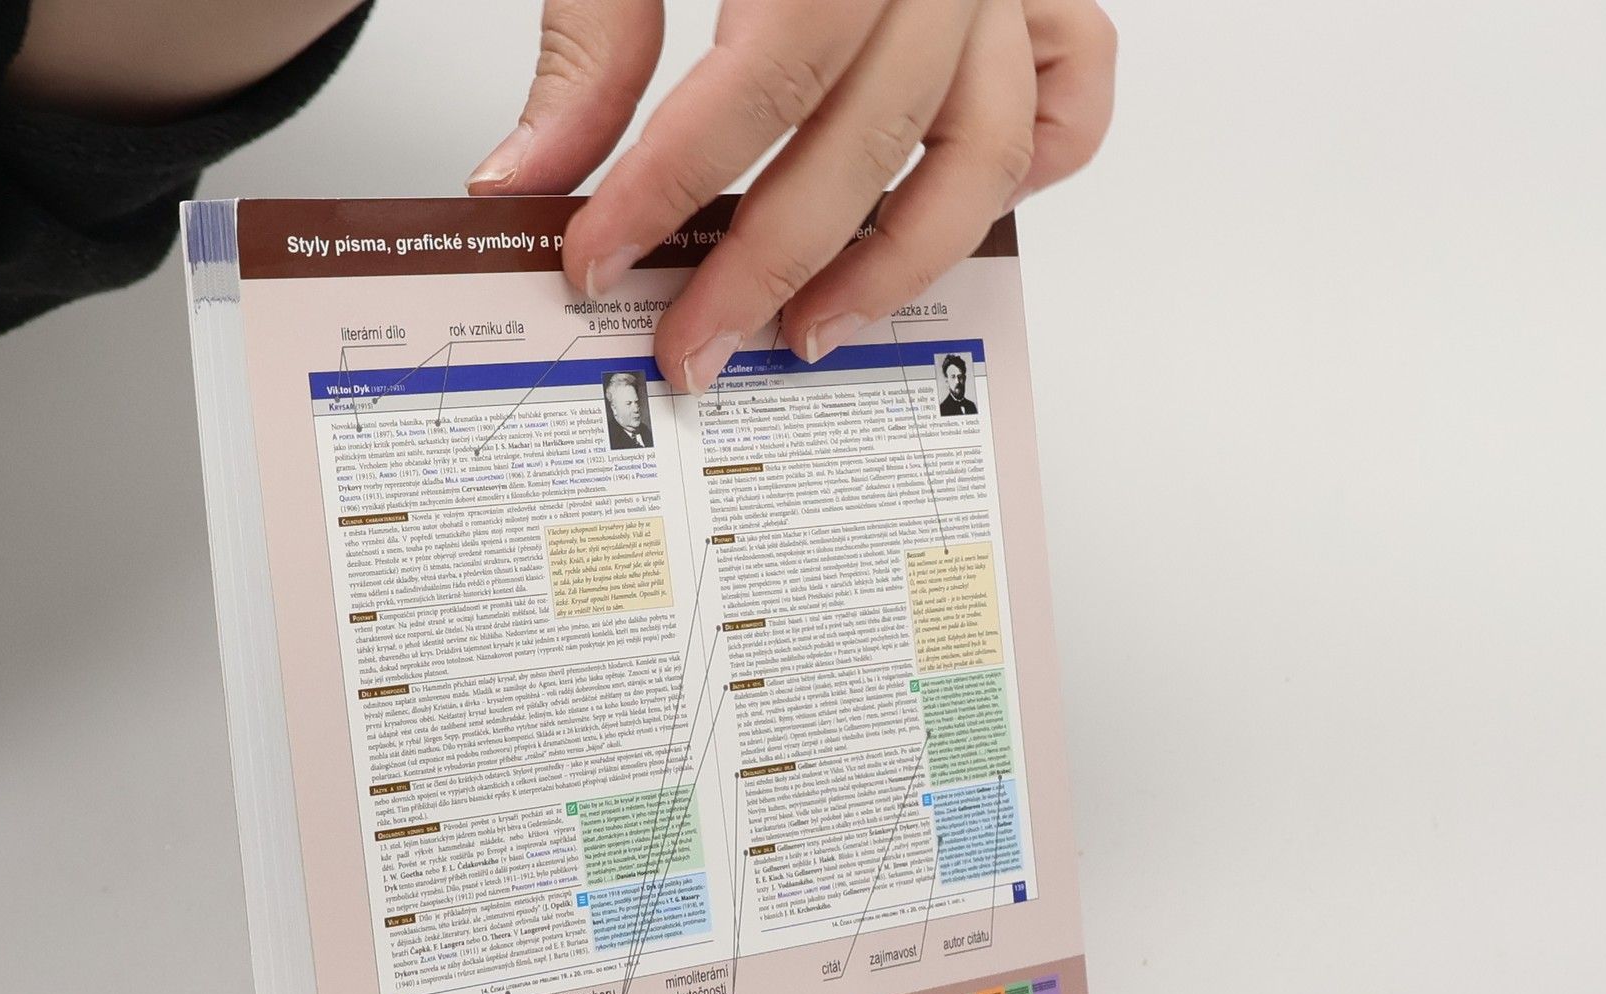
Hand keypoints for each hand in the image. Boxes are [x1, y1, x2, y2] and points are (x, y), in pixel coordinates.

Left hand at [467, 0, 1115, 391]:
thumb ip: (592, 37)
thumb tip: (533, 177)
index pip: (761, 79)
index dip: (670, 188)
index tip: (598, 258)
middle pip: (865, 140)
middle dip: (765, 268)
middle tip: (691, 344)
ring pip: (984, 151)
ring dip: (897, 263)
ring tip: (809, 328)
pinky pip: (1072, 93)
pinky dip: (1027, 171)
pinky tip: (940, 221)